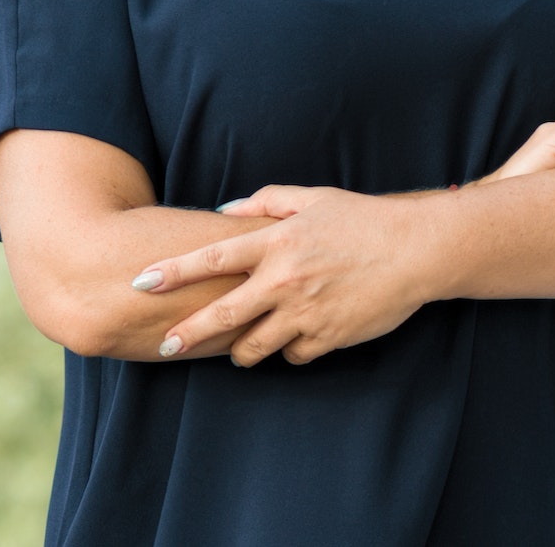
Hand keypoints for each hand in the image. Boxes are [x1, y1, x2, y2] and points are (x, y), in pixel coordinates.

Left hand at [131, 186, 432, 367]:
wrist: (414, 250)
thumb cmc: (362, 219)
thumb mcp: (311, 199)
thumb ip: (264, 202)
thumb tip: (226, 210)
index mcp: (275, 241)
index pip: (211, 259)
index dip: (172, 272)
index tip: (140, 282)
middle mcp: (284, 279)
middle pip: (221, 315)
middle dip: (188, 334)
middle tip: (166, 346)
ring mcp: (305, 312)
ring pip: (254, 346)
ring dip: (241, 350)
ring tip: (239, 349)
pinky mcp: (327, 337)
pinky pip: (293, 354)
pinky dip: (290, 348)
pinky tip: (296, 336)